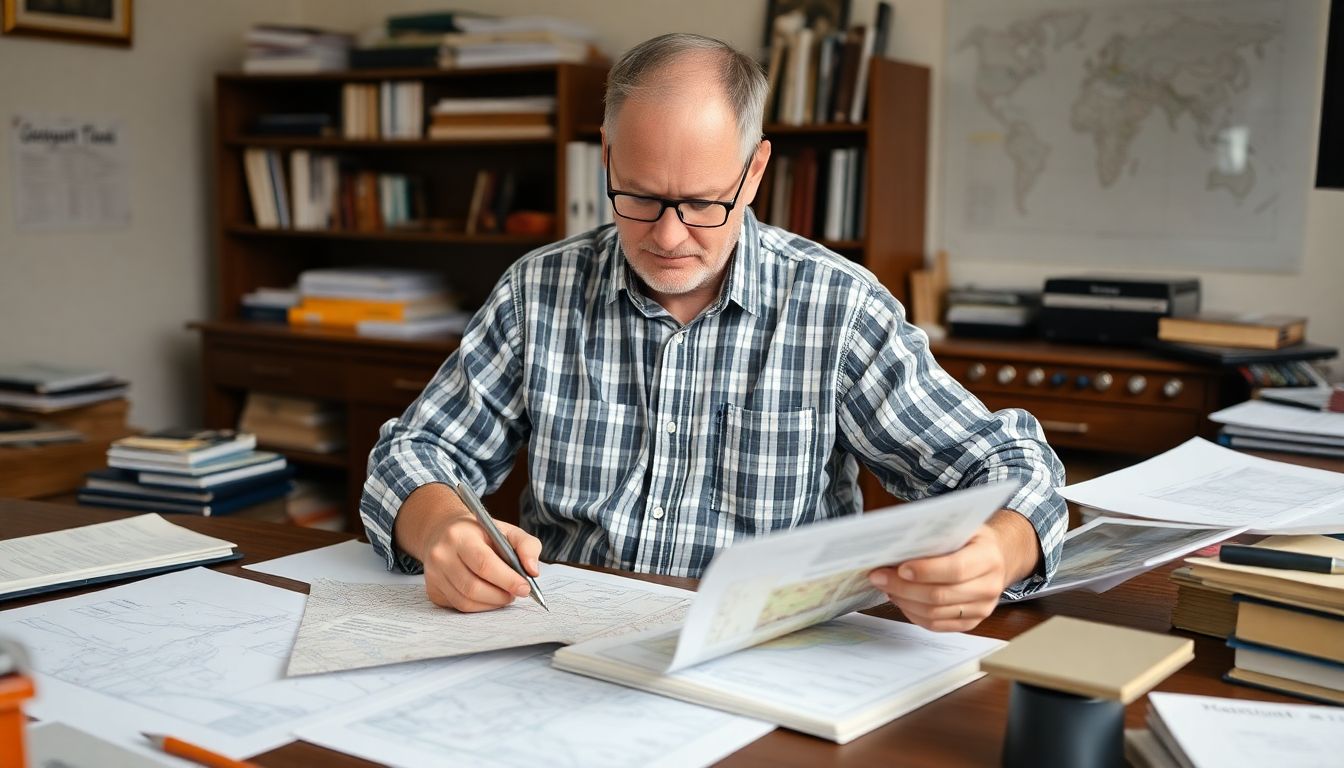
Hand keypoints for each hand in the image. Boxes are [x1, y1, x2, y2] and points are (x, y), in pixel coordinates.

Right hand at [421, 512, 542, 611]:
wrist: (444, 532)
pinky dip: (479, 606)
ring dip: (492, 604)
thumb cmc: (480, 533)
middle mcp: (441, 555)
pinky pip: (459, 607)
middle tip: (516, 593)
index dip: (507, 579)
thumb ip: (527, 546)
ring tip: (504, 595)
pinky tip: (488, 596)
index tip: (525, 588)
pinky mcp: (432, 590)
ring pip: (466, 601)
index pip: (484, 563)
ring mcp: (433, 574)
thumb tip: (533, 571)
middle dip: (501, 595)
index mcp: (460, 535)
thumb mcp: (506, 530)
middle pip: (473, 587)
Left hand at [867, 510, 1039, 631]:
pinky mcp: (971, 623)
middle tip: (879, 576)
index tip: (900, 567)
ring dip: (904, 601)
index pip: (955, 569)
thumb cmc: (971, 540)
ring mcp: (982, 609)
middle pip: (939, 595)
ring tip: (886, 586)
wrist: (996, 558)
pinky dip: (913, 614)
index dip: (925, 571)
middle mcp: (989, 587)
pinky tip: (900, 599)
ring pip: (934, 614)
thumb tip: (896, 542)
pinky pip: (936, 625)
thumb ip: (935, 534)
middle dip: (903, 587)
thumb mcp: (960, 527)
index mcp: (988, 557)